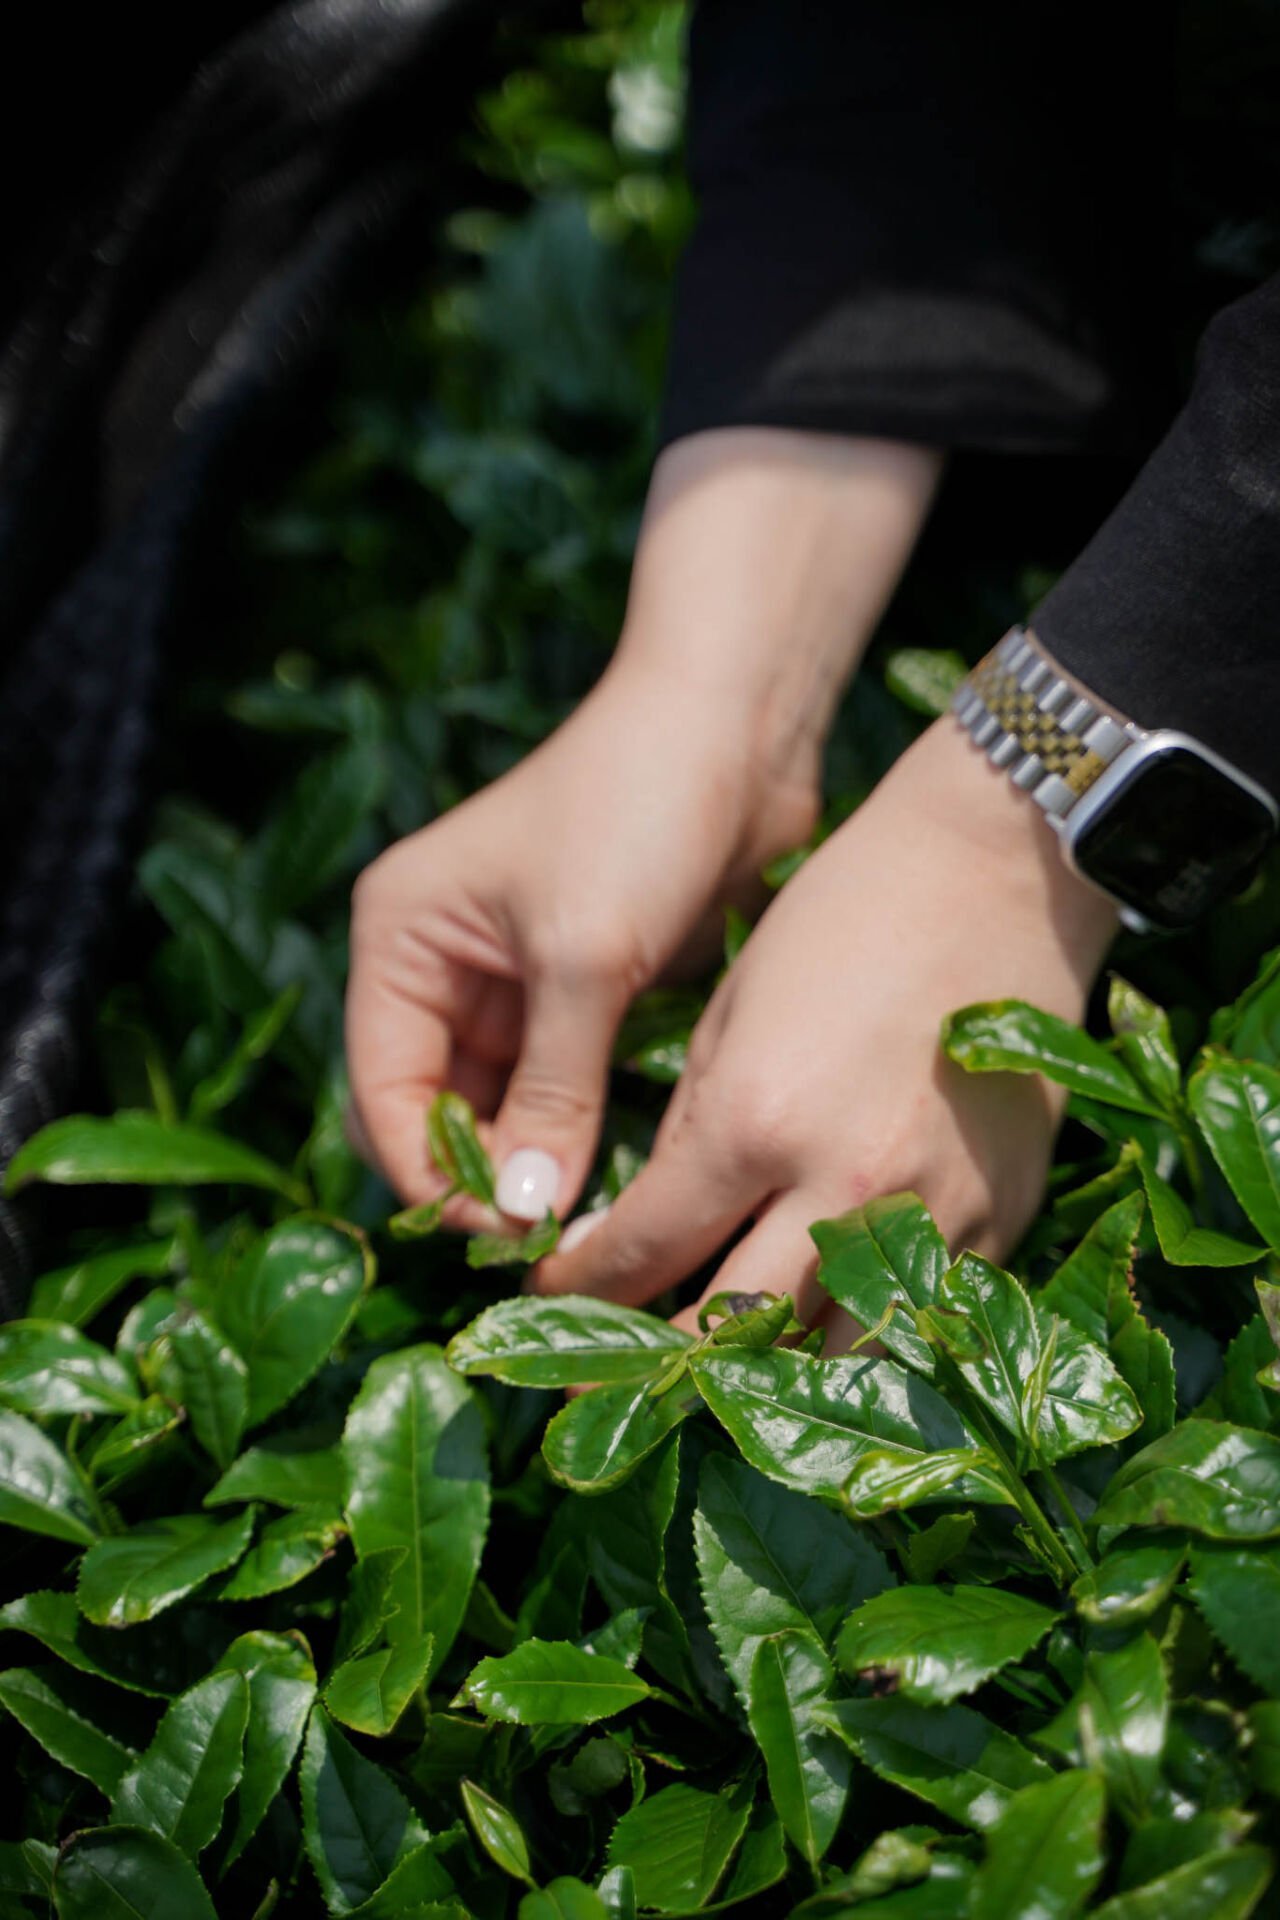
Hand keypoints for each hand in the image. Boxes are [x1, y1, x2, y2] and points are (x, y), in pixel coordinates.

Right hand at [345, 428, 939, 1225]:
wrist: (736, 725)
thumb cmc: (637, 811)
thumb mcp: (584, 954)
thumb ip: (550, 1089)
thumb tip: (525, 1214)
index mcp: (403, 941)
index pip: (383, 1091)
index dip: (432, 1173)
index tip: (506, 1233)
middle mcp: (443, 967)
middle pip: (436, 1112)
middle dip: (485, 1178)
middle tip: (553, 1241)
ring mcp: (514, 983)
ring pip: (504, 1111)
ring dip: (540, 1166)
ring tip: (592, 1226)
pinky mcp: (584, 992)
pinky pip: (565, 1090)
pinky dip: (587, 1134)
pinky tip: (626, 1178)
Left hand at [532, 718, 1117, 1329]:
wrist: (996, 874)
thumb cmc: (845, 918)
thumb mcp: (731, 1012)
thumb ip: (689, 1132)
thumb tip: (648, 1225)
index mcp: (753, 1123)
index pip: (643, 1251)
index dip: (582, 1288)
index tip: (553, 1294)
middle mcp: (840, 1189)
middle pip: (728, 1333)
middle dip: (655, 1365)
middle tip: (609, 1381)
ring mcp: (931, 1213)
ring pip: (832, 1357)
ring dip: (766, 1376)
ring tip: (717, 1382)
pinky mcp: (999, 1216)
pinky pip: (919, 1318)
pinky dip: (861, 1337)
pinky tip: (824, 1334)